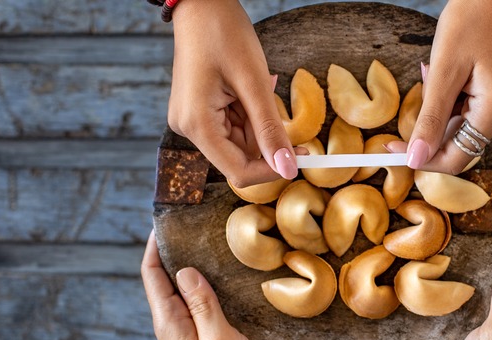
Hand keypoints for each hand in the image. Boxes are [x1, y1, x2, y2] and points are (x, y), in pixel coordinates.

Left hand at [141, 231, 263, 339]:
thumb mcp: (219, 339)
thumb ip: (202, 304)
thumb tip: (185, 271)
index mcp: (171, 323)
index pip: (151, 275)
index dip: (153, 245)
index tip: (164, 219)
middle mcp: (172, 324)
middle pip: (162, 278)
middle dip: (170, 249)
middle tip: (188, 221)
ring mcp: (185, 330)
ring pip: (179, 288)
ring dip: (187, 263)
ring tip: (204, 239)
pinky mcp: (200, 335)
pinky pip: (194, 300)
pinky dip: (202, 281)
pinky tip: (219, 272)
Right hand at [168, 0, 297, 186]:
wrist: (201, 4)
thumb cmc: (223, 33)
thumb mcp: (253, 83)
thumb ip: (270, 130)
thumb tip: (288, 169)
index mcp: (196, 125)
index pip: (239, 171)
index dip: (272, 170)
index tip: (302, 157)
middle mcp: (189, 129)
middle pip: (239, 158)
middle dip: (266, 140)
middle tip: (279, 109)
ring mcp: (193, 121)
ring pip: (240, 143)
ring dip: (258, 124)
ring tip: (256, 87)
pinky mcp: (200, 113)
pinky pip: (233, 128)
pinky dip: (250, 115)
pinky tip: (248, 89)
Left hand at [388, 0, 491, 174]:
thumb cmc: (469, 22)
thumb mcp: (443, 72)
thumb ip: (430, 119)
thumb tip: (415, 159)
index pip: (457, 158)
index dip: (423, 159)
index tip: (392, 149)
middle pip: (457, 145)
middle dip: (429, 129)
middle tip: (417, 93)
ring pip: (459, 129)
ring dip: (437, 112)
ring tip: (436, 75)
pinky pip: (466, 115)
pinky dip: (447, 104)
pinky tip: (446, 77)